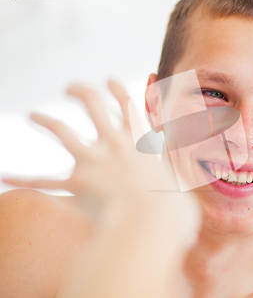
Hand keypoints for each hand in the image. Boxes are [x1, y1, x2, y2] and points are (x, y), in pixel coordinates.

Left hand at [3, 80, 199, 231]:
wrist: (152, 220)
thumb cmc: (173, 207)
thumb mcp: (181, 187)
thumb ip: (177, 186)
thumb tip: (186, 199)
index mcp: (141, 140)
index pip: (128, 104)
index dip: (117, 89)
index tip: (107, 81)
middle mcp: (116, 142)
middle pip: (92, 103)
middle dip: (80, 91)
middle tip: (69, 89)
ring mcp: (94, 159)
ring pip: (63, 130)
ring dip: (45, 120)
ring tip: (34, 115)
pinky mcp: (76, 182)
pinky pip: (44, 180)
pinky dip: (24, 178)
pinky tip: (5, 176)